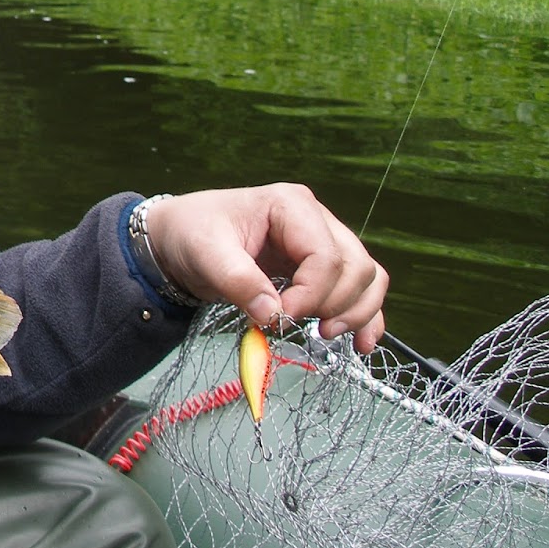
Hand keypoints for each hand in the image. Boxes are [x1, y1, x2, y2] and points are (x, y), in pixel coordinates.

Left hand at [143, 183, 388, 351]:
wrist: (181, 238)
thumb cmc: (192, 233)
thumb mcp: (204, 253)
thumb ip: (238, 281)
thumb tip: (273, 314)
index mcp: (290, 205)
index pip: (325, 256)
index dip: (310, 294)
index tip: (280, 317)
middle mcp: (316, 219)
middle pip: (356, 267)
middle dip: (335, 305)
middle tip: (299, 326)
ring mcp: (324, 240)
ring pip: (367, 277)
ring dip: (356, 312)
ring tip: (327, 334)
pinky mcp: (323, 266)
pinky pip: (363, 288)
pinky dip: (366, 315)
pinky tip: (361, 343)